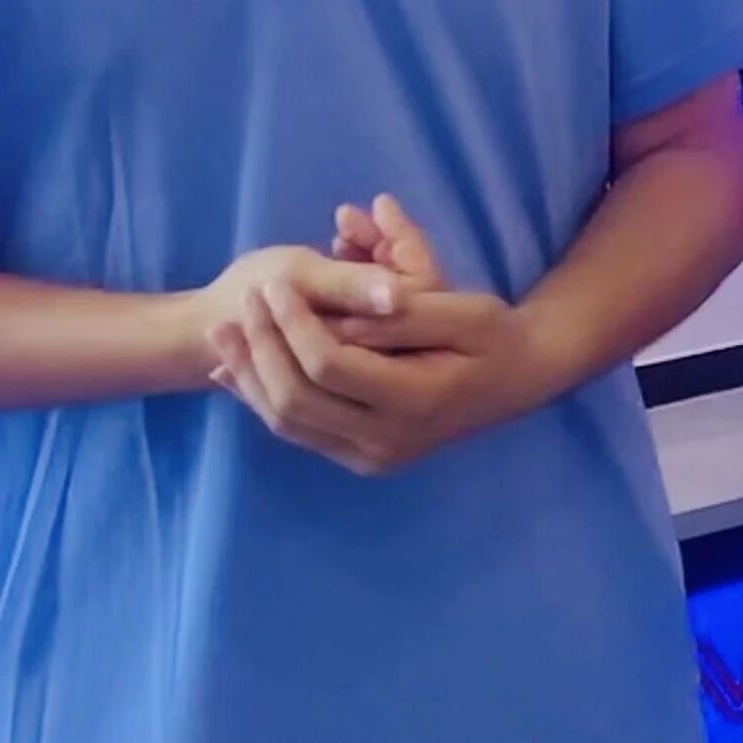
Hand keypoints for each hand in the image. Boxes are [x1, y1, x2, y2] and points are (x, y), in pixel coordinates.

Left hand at [208, 210, 558, 473]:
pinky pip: (298, 432)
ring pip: (289, 423)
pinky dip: (261, 400)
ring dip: (249, 378)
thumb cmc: (494, 336)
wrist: (518, 380)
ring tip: (224, 334)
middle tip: (242, 304)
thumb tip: (345, 311)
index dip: (293, 324)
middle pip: (298, 400)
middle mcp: (389, 439)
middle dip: (261, 350)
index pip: (330, 365)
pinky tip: (234, 370)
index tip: (274, 286)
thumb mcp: (464, 311)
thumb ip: (403, 312)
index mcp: (416, 400)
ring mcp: (372, 456)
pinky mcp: (360, 457)